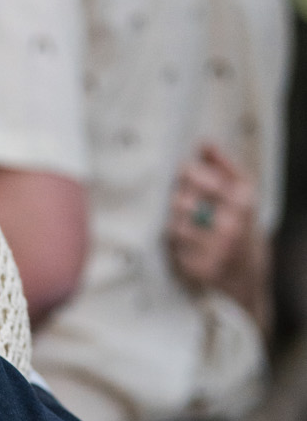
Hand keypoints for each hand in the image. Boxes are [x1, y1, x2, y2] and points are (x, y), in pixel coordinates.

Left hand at [167, 142, 267, 327]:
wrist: (248, 278)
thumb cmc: (243, 226)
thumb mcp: (244, 194)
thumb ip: (224, 166)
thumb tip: (203, 143)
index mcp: (242, 200)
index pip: (192, 174)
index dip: (184, 175)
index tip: (185, 176)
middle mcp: (230, 225)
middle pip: (179, 201)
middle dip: (177, 201)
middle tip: (182, 203)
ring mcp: (214, 250)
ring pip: (173, 226)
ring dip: (174, 223)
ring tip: (187, 225)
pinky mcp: (199, 269)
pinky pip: (172, 249)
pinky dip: (175, 245)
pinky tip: (187, 245)